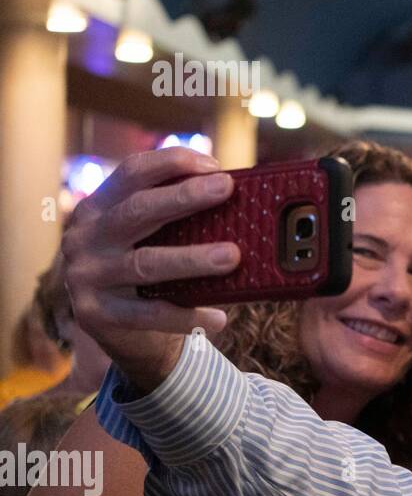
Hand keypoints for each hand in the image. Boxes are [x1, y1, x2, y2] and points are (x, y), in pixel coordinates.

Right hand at [62, 148, 239, 392]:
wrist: (121, 334)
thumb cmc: (150, 271)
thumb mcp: (150, 237)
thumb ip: (178, 217)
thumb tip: (241, 199)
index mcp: (99, 207)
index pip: (132, 172)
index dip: (173, 162)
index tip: (215, 166)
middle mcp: (86, 237)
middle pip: (138, 209)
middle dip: (184, 197)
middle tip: (226, 189)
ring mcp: (87, 276)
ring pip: (146, 263)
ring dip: (193, 258)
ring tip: (233, 256)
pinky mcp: (96, 314)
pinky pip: (149, 313)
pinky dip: (187, 316)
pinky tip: (218, 318)